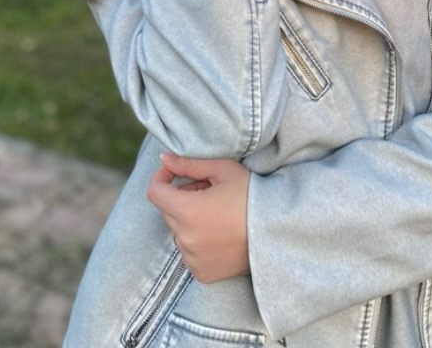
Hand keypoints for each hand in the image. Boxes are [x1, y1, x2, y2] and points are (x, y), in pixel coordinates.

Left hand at [147, 153, 250, 282]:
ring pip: (177, 231)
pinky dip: (196, 240)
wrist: (277, 232)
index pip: (155, 192)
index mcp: (188, 211)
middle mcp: (186, 239)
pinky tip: (219, 233)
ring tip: (216, 211)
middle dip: (181, 196)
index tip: (174, 172)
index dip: (162, 177)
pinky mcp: (202, 273)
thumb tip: (163, 159)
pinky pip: (188, 251)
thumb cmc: (251, 195)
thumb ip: (189, 164)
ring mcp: (193, 259)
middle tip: (207, 189)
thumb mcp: (222, 170)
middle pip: (167, 211)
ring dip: (188, 219)